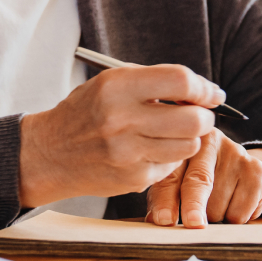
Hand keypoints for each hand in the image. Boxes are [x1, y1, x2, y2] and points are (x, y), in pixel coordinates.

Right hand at [19, 64, 222, 206]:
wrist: (50, 153)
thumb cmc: (85, 113)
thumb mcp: (110, 82)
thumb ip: (153, 82)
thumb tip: (200, 89)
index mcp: (118, 87)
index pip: (180, 82)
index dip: (204, 87)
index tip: (211, 93)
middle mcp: (123, 120)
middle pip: (194, 120)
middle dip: (203, 116)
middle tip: (198, 114)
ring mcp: (129, 153)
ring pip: (189, 146)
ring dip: (190, 138)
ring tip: (173, 131)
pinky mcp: (133, 178)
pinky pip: (172, 165)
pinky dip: (170, 156)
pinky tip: (153, 148)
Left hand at [144, 133, 261, 227]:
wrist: (248, 175)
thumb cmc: (205, 180)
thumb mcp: (178, 183)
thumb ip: (163, 197)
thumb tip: (155, 220)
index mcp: (184, 142)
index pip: (172, 174)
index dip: (165, 199)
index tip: (163, 220)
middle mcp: (211, 141)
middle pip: (199, 181)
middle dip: (193, 206)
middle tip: (192, 224)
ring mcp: (237, 154)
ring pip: (219, 202)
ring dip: (214, 217)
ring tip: (217, 207)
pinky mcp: (257, 171)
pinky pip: (240, 210)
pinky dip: (234, 219)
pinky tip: (235, 205)